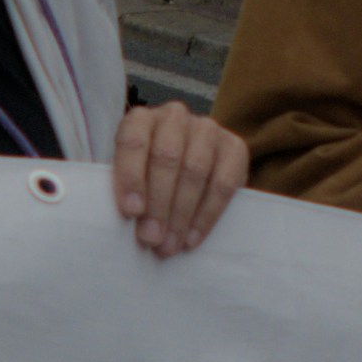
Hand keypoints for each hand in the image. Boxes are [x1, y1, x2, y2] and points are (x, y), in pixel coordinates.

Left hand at [110, 103, 248, 257]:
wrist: (189, 171)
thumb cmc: (149, 178)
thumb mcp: (131, 178)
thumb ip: (127, 193)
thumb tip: (132, 225)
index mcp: (140, 120)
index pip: (133, 142)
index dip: (131, 177)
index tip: (131, 212)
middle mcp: (174, 117)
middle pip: (167, 157)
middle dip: (158, 203)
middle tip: (151, 239)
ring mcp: (207, 129)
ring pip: (195, 170)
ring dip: (181, 213)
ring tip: (170, 244)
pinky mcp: (235, 146)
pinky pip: (223, 183)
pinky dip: (207, 215)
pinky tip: (193, 238)